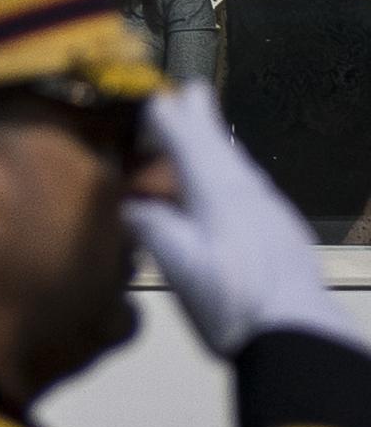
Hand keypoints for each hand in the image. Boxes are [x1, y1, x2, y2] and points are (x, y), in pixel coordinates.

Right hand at [123, 83, 362, 357]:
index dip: (170, 121)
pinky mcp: (283, 234)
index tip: (155, 98)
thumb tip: (128, 205)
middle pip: (221, 147)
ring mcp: (271, 213)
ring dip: (220, 145)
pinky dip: (235, 173)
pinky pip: (252, 188)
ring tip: (209, 133)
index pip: (190, 145)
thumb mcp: (178, 266)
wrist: (298, 336)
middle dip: (203, 118)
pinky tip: (235, 188)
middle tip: (193, 90)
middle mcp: (247, 194)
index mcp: (218, 196)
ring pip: (241, 167)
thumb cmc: (230, 302)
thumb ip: (153, 228)